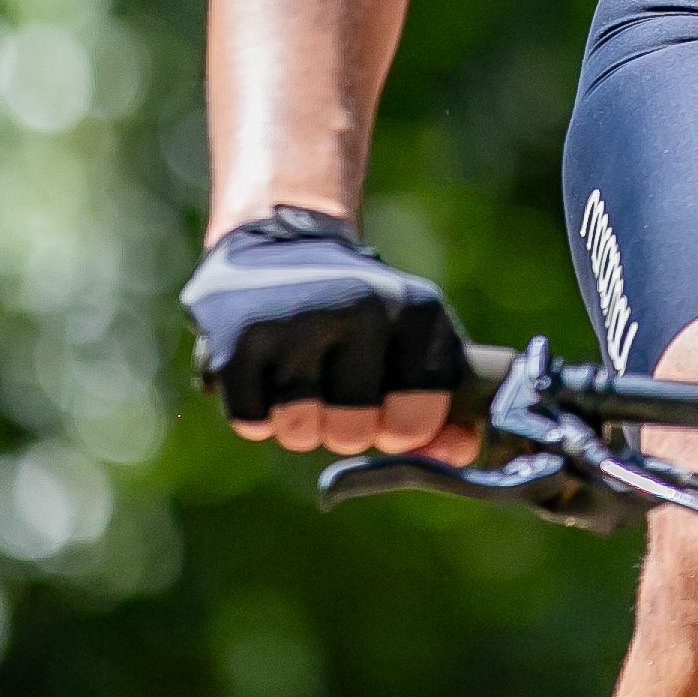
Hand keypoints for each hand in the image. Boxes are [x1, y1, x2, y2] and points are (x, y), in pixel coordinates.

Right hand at [181, 210, 478, 463]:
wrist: (277, 241)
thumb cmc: (359, 313)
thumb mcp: (413, 342)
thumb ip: (444, 407)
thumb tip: (459, 455)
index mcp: (416, 308)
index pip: (419, 417)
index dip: (402, 430)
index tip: (391, 409)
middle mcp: (359, 306)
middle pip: (354, 433)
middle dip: (343, 428)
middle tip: (336, 386)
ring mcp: (295, 319)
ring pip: (300, 431)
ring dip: (298, 422)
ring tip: (299, 375)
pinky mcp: (238, 337)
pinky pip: (252, 421)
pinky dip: (256, 411)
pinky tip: (264, 367)